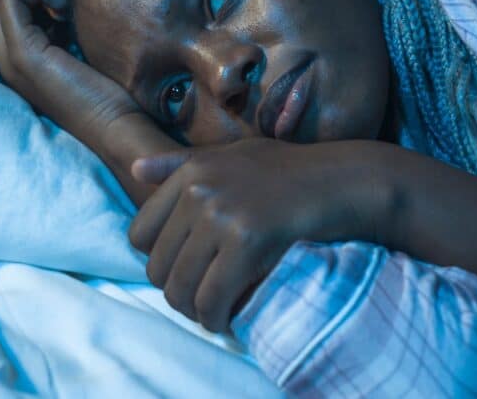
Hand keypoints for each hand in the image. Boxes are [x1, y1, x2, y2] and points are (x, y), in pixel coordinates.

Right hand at [0, 0, 142, 139]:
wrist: (116, 128)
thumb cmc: (108, 97)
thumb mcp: (75, 60)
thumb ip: (57, 37)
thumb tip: (59, 7)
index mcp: (17, 64)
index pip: (2, 13)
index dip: (34, 2)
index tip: (65, 19)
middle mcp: (6, 62)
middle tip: (63, 14)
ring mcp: (11, 59)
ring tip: (65, 18)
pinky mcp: (23, 54)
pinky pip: (11, 0)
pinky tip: (66, 17)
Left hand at [128, 138, 398, 332]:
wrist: (341, 181)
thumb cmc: (291, 170)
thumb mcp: (234, 155)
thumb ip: (182, 163)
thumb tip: (135, 170)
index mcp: (192, 171)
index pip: (139, 234)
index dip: (159, 260)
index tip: (185, 270)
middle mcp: (199, 190)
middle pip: (157, 267)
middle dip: (177, 292)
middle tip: (202, 301)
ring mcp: (221, 214)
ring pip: (180, 288)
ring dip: (194, 312)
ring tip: (214, 314)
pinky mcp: (246, 240)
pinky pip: (213, 298)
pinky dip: (216, 318)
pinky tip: (229, 320)